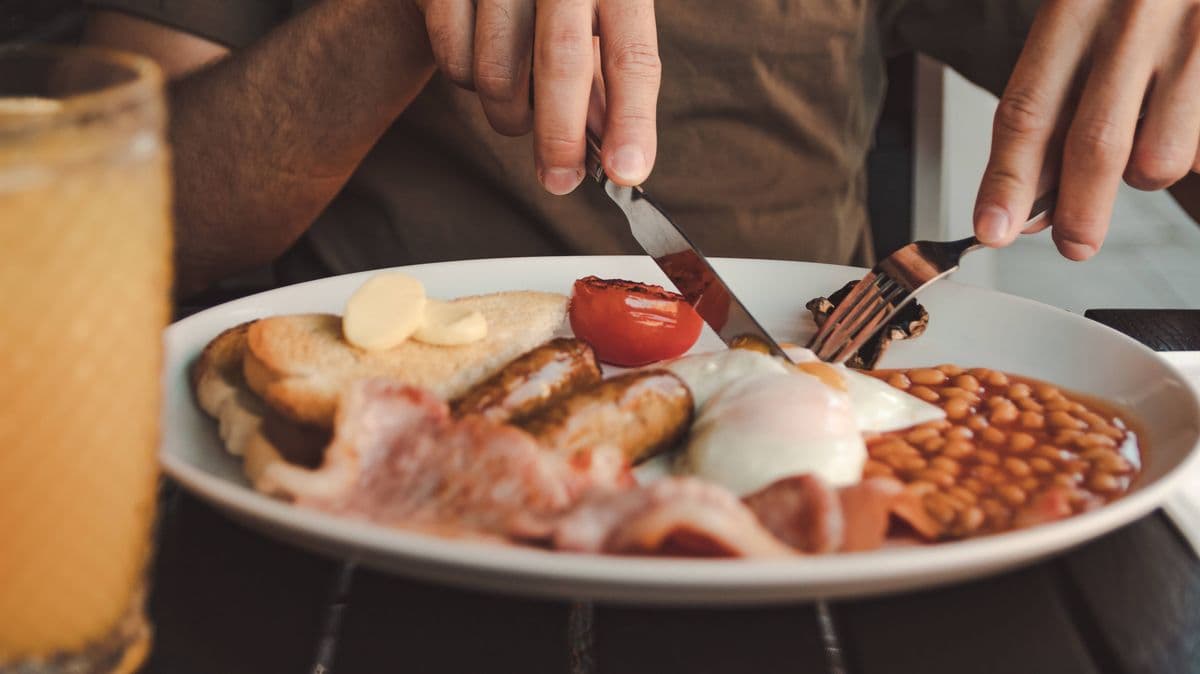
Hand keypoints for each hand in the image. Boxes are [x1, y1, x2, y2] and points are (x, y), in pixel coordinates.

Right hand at [411, 0, 660, 193]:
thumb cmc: (551, 1)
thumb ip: (604, 85)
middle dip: (561, 137)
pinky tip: (480, 61)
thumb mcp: (592, 26)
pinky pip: (454, 60)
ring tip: (518, 103)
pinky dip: (467, 82)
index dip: (631, 120)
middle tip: (559, 180)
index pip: (631, 56)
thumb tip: (618, 156)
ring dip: (509, 114)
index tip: (625, 173)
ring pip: (499, 73)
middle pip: (562, 63)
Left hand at [974, 0, 1199, 258]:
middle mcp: (1138, 12)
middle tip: (1074, 243)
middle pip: (1095, 144)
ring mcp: (1199, 29)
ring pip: (1161, 155)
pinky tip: (1187, 113)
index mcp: (1077, 2)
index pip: (1029, 108)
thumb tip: (1035, 198)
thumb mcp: (1086, 16)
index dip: (1007, 180)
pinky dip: (1193, 149)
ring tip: (1148, 141)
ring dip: (1147, 173)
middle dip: (1079, 212)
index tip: (993, 228)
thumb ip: (1059, 100)